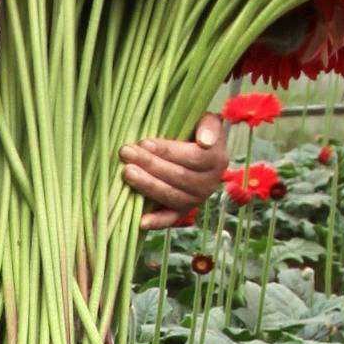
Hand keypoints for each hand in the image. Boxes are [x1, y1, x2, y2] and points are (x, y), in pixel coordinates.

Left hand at [120, 112, 226, 226]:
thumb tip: (205, 142)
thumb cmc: (197, 132)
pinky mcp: (183, 211)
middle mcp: (209, 184)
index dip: (167, 151)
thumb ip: (209, 126)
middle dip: (150, 164)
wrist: (199, 151)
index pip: (192, 157)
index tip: (144, 142)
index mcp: (217, 160)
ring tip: (127, 173)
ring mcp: (196, 200)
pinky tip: (141, 222)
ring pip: (171, 195)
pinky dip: (156, 222)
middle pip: (179, 177)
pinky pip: (170, 218)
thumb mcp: (207, 121)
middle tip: (126, 153)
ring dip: (147, 185)